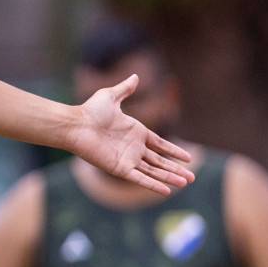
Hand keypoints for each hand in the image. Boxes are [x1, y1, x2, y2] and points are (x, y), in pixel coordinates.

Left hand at [70, 75, 193, 194]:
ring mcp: (127, 159)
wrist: (75, 125)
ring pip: (153, 171)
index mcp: (135, 132)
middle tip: (192, 176)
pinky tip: (166, 190)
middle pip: (160, 161)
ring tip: (186, 183)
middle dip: (176, 169)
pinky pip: (139, 178)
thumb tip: (135, 76)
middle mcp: (133, 148)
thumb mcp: (110, 96)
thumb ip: (125, 89)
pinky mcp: (119, 168)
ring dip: (169, 177)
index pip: (160, 144)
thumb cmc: (90, 111)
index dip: (174, 151)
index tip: (188, 158)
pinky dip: (153, 184)